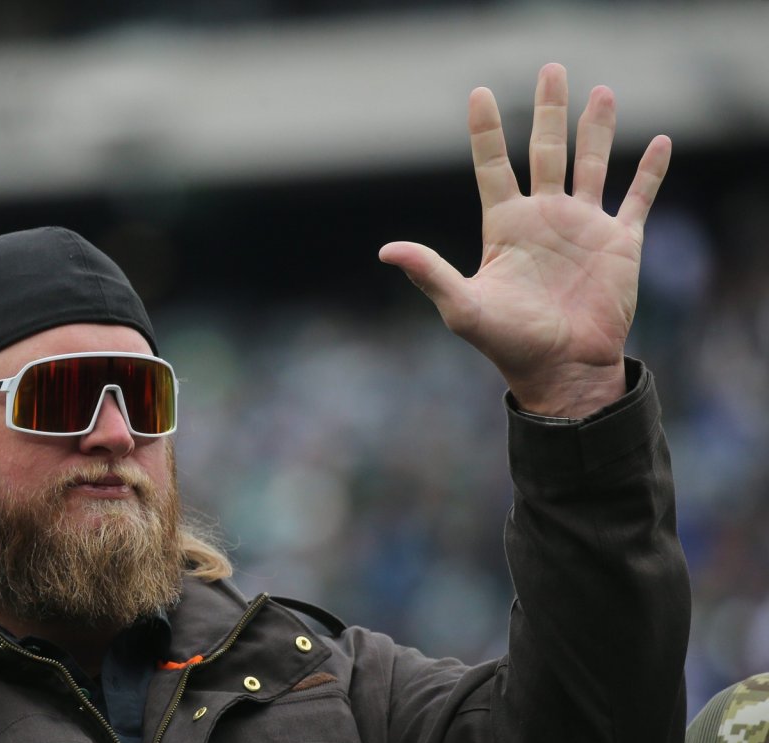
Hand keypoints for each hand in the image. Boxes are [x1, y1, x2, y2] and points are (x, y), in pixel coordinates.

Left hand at [379, 63, 670, 417]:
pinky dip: (649, 172)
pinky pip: (637, 198)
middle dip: (549, 111)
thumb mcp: (464, 307)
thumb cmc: (509, 344)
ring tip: (600, 92)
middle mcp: (543, 219)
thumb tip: (385, 249)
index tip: (479, 93)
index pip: (493, 167)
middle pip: (545, 151)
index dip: (486, 131)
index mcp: (506, 227)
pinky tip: (660, 142)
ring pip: (592, 164)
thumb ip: (430, 273)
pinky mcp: (619, 243)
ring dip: (597, 129)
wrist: (562, 370)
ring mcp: (583, 228)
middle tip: (551, 68)